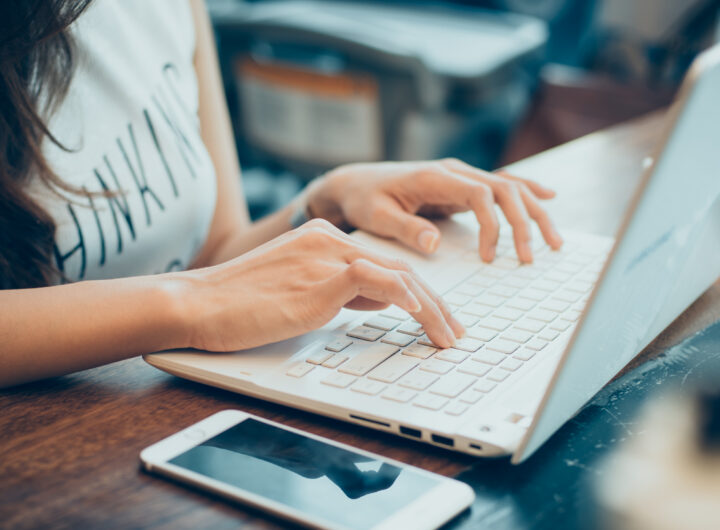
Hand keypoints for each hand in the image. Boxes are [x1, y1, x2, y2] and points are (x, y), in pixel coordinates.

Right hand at [176, 219, 464, 351]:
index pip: (384, 265)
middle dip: (435, 304)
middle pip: (399, 269)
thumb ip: (340, 290)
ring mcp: (324, 257)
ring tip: (447, 335)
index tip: (436, 316)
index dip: (418, 293)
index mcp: (323, 239)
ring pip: (396, 275)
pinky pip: (374, 280)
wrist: (198, 303)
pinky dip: (403, 295)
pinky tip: (421, 314)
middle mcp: (328, 241)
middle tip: (454, 330)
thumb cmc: (240, 304)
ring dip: (430, 309)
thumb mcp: (300, 292)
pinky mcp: (318, 278)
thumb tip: (381, 300)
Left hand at [306, 158, 562, 262]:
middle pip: (505, 189)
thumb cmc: (364, 200)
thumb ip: (405, 228)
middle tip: (532, 256)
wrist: (354, 183)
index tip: (490, 257)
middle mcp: (452, 171)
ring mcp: (459, 176)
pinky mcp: (460, 186)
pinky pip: (500, 186)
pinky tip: (549, 198)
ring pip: (509, 187)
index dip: (493, 225)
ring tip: (555, 241)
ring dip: (534, 212)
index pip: (481, 194)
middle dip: (525, 222)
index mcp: (434, 177)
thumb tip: (435, 243)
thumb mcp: (377, 217)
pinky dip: (526, 192)